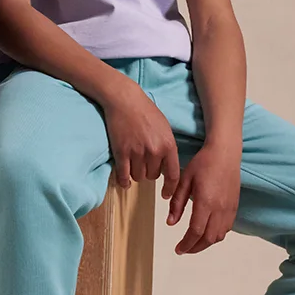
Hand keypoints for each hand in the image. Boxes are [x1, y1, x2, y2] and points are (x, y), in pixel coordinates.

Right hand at [101, 79, 180, 195]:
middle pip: (153, 176)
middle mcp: (155, 151)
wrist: (125, 99)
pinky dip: (123, 181)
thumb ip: (167, 148)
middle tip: (143, 162)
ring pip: (138, 176)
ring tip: (133, 163)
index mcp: (169, 145)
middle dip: (148, 172)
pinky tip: (124, 181)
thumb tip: (167, 167)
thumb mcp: (165, 128)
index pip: (173, 174)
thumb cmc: (145, 111)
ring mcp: (137, 152)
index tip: (166, 194)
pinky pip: (124, 175)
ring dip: (136, 173)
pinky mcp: (122, 152)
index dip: (170, 188)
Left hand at [166, 141, 241, 254]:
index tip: (178, 249)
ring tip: (194, 243)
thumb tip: (170, 222)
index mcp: (205, 202)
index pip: (195, 232)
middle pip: (208, 238)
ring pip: (219, 236)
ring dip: (206, 243)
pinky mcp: (234, 206)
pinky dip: (216, 235)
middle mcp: (220, 209)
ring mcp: (229, 209)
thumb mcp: (184, 180)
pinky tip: (207, 232)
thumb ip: (177, 203)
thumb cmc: (203, 163)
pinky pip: (226, 228)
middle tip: (183, 249)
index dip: (186, 244)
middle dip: (195, 248)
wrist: (225, 153)